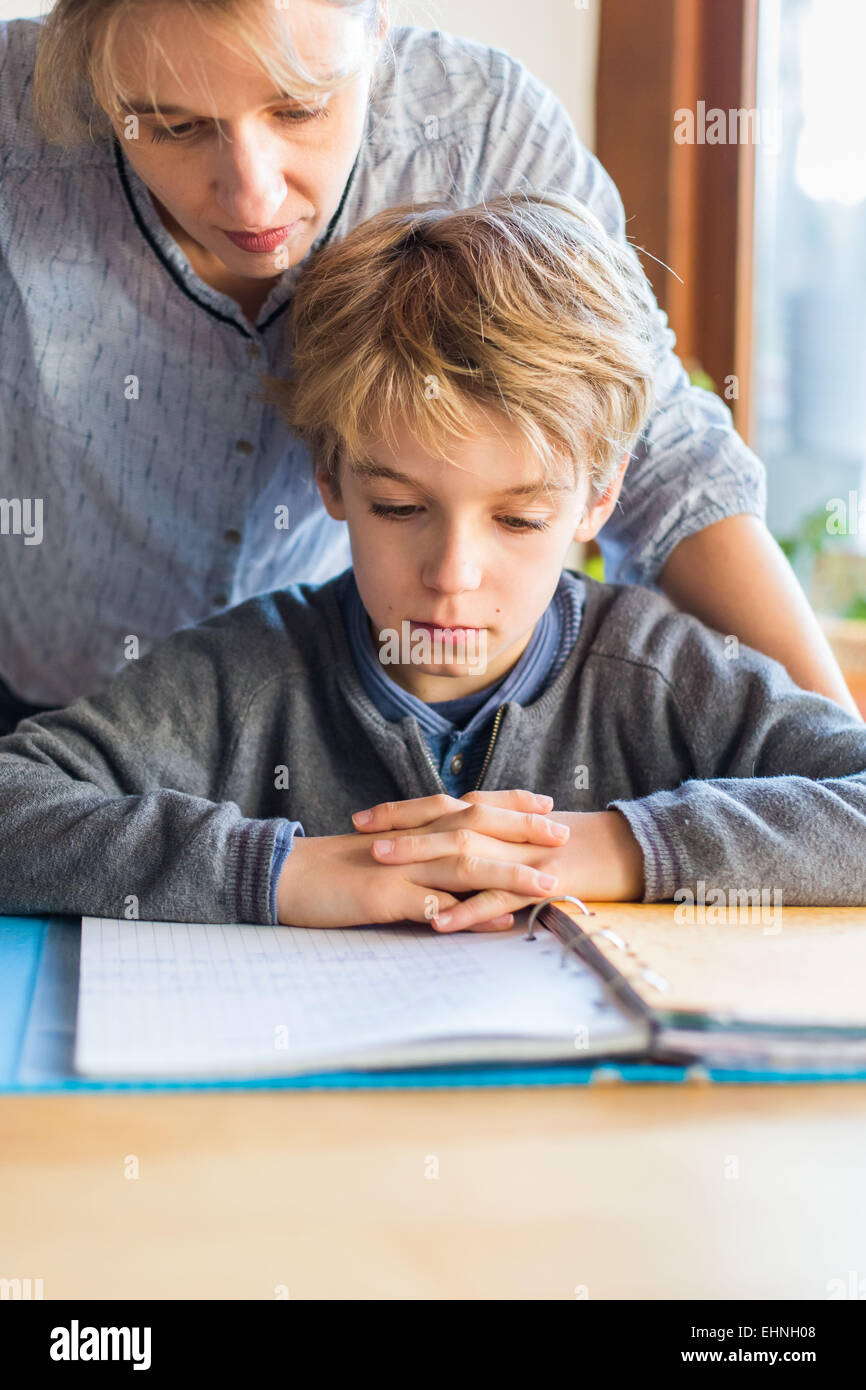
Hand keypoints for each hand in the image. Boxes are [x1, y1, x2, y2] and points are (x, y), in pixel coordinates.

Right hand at [275, 802, 563, 928]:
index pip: (470, 806)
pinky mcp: (385, 898)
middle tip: (563, 835)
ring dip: (508, 874)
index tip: (546, 803)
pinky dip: (468, 914)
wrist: (286, 875)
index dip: (510, 803)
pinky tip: (496, 922)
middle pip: (476, 827)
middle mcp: (413, 840)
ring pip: (463, 865)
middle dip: (523, 831)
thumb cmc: (336, 868)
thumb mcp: (384, 855)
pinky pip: (433, 906)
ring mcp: (400, 868)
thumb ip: (421, 854)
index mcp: (414, 826)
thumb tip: (457, 864)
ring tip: (546, 884)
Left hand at [356, 804, 645, 931]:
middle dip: (400, 830)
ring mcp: (519, 856)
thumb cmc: (565, 845)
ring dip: (422, 860)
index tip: (360, 818)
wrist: (620, 851)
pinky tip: (440, 922)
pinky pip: (499, 899)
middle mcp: (503, 829)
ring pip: (465, 855)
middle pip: (444, 824)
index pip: (439, 807)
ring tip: (385, 867)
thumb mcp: (518, 836)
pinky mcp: (539, 884)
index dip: (399, 812)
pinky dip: (468, 910)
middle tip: (361, 836)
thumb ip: (482, 836)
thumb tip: (440, 843)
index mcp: (496, 816)